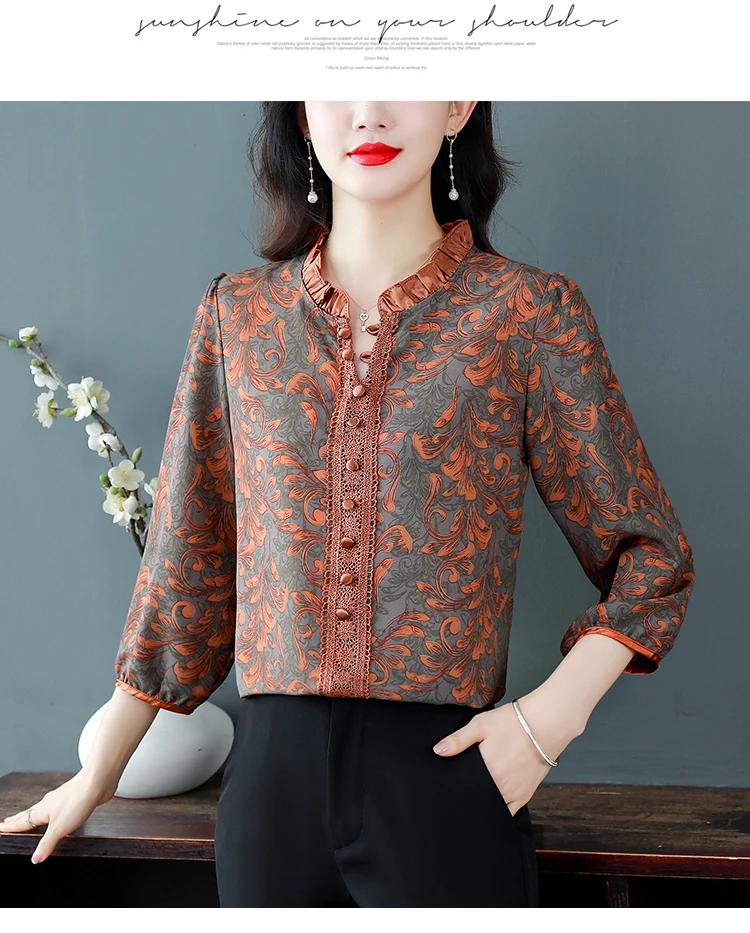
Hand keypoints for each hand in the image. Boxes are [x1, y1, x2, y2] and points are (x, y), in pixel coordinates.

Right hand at [0, 769, 116, 862]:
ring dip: (33, 815)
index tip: (0, 828)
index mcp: (41, 811)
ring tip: (29, 818)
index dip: (10, 827)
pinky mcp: (73, 799)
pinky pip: (56, 808)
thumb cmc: (77, 800)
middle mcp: (48, 804)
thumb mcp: (59, 828)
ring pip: (43, 810)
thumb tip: (34, 859)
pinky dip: (50, 813)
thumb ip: (46, 844)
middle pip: (29, 813)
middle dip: (18, 819)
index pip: (21, 822)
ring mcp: (60, 800)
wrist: (97, 781)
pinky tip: (57, 813)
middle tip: (8, 822)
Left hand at [432, 692, 581, 814]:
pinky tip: (492, 804)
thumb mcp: (480, 725)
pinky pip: (509, 812)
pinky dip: (500, 810)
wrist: (545, 724)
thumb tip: (438, 751)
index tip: (448, 791)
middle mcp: (499, 787)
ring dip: (483, 805)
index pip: (463, 790)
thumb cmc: (513, 722)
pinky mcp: (525, 795)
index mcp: (486, 771)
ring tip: (476, 796)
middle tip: (461, 793)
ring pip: (491, 808)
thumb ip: (458, 740)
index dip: (455, 791)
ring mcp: (513, 794)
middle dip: (468, 798)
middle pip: (477, 800)